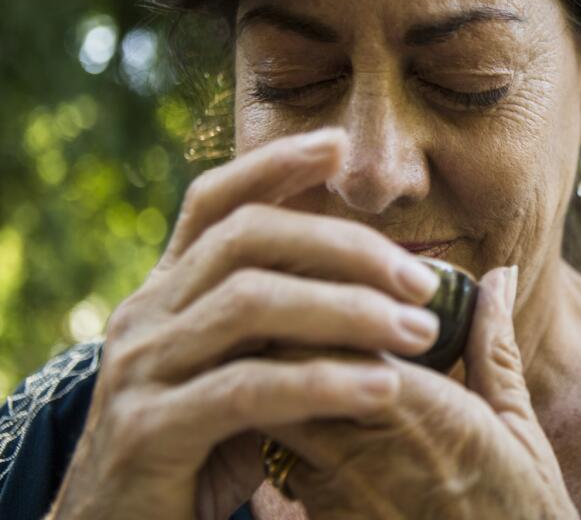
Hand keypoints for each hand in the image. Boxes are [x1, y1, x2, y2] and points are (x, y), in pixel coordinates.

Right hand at [49, 129, 443, 519]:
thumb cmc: (197, 452)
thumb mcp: (240, 372)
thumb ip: (287, 327)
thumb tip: (382, 287)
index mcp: (167, 293)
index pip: (214, 202)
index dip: (274, 165)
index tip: (340, 145)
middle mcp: (146, 315)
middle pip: (248, 238)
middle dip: (345, 247)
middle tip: (423, 279)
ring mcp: (141, 369)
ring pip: (252, 303)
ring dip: (349, 311)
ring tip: (420, 333)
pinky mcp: (149, 430)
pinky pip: (248, 388)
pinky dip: (324, 383)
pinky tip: (384, 390)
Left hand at [265, 266, 579, 519]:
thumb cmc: (516, 511)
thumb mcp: (516, 423)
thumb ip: (492, 345)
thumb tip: (497, 276)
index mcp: (420, 407)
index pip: (337, 335)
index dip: (324, 304)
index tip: (331, 283)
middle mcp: (367, 447)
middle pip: (292, 369)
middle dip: (291, 338)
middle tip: (300, 313)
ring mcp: (337, 491)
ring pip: (277, 416)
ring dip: (283, 386)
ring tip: (300, 364)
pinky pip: (284, 468)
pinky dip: (290, 439)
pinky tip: (310, 427)